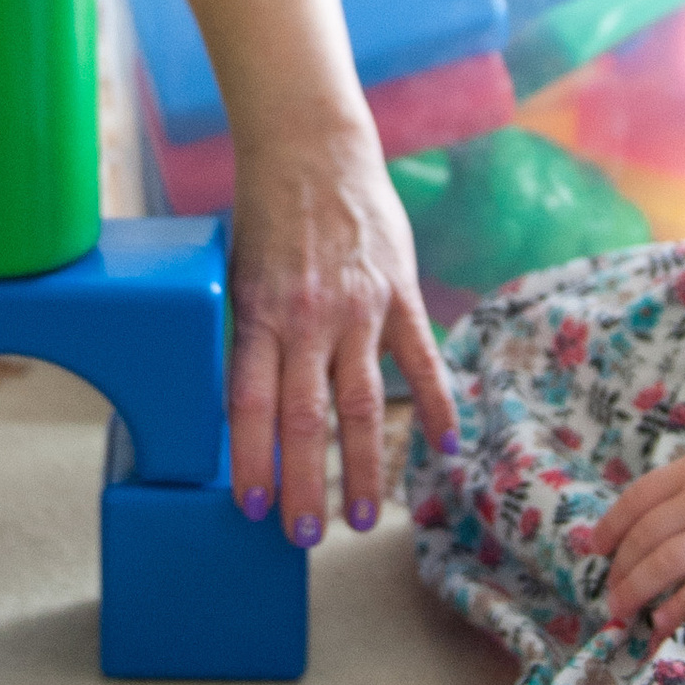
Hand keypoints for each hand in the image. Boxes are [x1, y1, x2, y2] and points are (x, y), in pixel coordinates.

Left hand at [226, 110, 455, 542]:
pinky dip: (437, 406)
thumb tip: (247, 409)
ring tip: (362, 517)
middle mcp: (309, 318)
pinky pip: (421, 361)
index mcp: (259, 313)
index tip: (252, 507)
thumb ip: (250, 338)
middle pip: (306, 419)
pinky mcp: (400, 294)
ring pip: (363, 404)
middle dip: (305, 485)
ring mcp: (360, 308)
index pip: (249, 403)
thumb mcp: (238, 275)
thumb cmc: (264, 216)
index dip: (251, 460)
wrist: (312, 146)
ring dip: (364, 467)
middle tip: (304, 537)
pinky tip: (446, 447)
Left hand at [589, 446, 684, 634]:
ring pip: (665, 563)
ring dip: (636, 590)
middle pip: (645, 536)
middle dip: (620, 569)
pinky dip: (677, 607)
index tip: (597, 548)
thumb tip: (649, 524)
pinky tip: (661, 622)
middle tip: (611, 592)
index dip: (611, 527)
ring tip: (623, 610)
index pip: (637, 499)